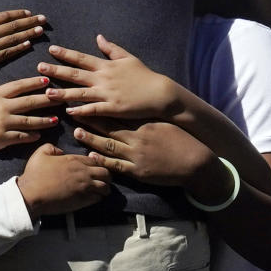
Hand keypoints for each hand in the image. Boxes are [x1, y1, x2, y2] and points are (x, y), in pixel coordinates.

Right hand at [0, 0, 45, 81]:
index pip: (4, 16)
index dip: (18, 14)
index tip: (28, 12)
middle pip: (13, 25)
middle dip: (30, 21)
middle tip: (43, 19)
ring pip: (14, 38)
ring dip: (29, 33)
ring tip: (40, 30)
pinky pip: (10, 51)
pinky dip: (20, 47)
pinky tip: (29, 44)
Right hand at [0, 72, 59, 159]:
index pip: (18, 86)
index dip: (33, 83)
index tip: (46, 81)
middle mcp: (1, 108)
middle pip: (29, 101)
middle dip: (46, 99)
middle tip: (60, 98)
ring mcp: (3, 124)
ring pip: (29, 120)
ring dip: (44, 120)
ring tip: (55, 119)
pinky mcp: (2, 139)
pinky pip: (21, 136)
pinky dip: (32, 136)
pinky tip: (39, 135)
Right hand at [16, 144, 110, 217]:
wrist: (31, 194)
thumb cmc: (34, 174)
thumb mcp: (40, 154)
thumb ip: (51, 147)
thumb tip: (60, 151)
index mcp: (74, 160)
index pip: (95, 160)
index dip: (96, 164)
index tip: (93, 168)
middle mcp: (83, 172)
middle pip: (105, 172)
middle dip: (106, 175)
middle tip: (102, 179)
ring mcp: (85, 187)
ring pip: (106, 186)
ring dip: (105, 187)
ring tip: (101, 190)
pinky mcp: (84, 200)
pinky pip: (99, 198)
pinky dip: (99, 197)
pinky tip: (95, 197)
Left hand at [37, 35, 180, 119]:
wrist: (160, 93)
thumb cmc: (144, 76)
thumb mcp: (128, 58)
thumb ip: (111, 48)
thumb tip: (98, 37)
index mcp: (106, 66)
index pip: (82, 58)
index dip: (66, 53)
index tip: (51, 49)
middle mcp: (104, 78)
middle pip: (76, 74)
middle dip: (57, 70)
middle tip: (39, 68)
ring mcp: (108, 94)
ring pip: (81, 93)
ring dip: (63, 93)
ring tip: (47, 93)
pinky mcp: (113, 108)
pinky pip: (94, 109)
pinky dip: (82, 110)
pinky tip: (69, 112)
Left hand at [73, 118, 224, 198]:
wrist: (197, 163)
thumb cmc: (181, 141)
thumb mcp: (164, 124)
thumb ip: (146, 117)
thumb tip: (132, 107)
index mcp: (144, 124)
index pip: (119, 113)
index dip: (101, 107)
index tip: (86, 99)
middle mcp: (138, 137)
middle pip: (109, 126)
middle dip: (91, 119)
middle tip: (73, 112)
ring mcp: (137, 154)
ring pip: (109, 145)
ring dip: (92, 139)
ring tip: (77, 132)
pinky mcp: (138, 171)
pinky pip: (117, 165)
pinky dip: (103, 161)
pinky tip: (91, 157)